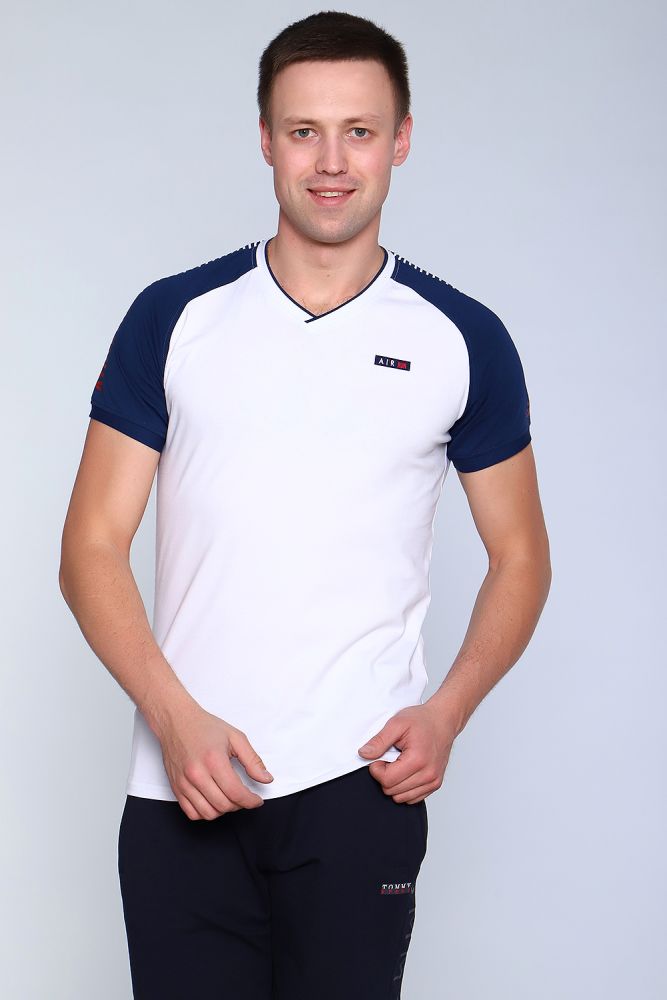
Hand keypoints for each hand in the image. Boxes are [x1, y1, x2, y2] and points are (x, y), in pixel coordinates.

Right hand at [157, 700, 273, 820]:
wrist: (176, 721)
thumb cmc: (204, 727)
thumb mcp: (235, 737)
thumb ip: (252, 760)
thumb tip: (266, 779)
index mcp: (214, 760)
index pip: (236, 793)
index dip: (251, 801)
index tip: (256, 800)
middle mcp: (197, 774)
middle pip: (223, 805)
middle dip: (240, 805)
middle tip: (244, 796)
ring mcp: (184, 783)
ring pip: (208, 813)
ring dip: (223, 810)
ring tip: (229, 798)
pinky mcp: (176, 788)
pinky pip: (192, 813)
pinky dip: (205, 813)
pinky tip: (213, 801)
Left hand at [357, 702, 457, 803]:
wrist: (443, 720)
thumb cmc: (422, 720)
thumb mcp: (397, 723)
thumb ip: (379, 740)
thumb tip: (364, 754)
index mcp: (418, 760)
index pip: (387, 781)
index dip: (376, 769)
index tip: (379, 757)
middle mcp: (428, 774)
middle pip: (392, 791)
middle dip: (385, 776)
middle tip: (390, 758)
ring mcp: (433, 781)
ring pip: (401, 798)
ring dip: (394, 784)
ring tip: (399, 764)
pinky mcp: (435, 784)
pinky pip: (412, 798)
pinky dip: (404, 788)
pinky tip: (406, 771)